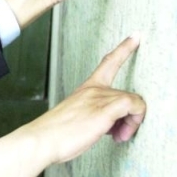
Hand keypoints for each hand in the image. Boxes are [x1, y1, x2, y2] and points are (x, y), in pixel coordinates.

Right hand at [25, 34, 145, 163]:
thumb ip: (92, 116)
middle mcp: (93, 90)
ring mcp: (98, 98)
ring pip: (133, 101)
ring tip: (118, 137)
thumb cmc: (55, 135)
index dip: (123, 49)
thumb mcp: (76, 119)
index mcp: (86, 89)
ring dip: (132, 122)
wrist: (41, 140)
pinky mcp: (104, 109)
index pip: (107, 64)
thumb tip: (109, 127)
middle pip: (126, 94)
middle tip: (119, 134)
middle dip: (130, 116)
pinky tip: (123, 132)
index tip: (135, 36)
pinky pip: (134, 105)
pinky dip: (136, 118)